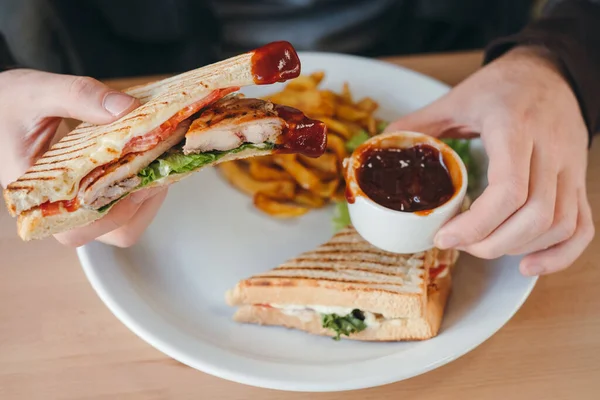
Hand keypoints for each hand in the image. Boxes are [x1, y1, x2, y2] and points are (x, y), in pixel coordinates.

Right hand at [0, 69, 166, 246]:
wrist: (2, 102)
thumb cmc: (8, 103)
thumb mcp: (38, 92)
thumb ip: (79, 96)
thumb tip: (127, 109)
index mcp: (36, 193)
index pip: (76, 229)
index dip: (113, 214)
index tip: (137, 182)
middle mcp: (61, 205)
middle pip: (111, 232)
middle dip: (141, 202)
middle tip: (157, 167)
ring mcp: (80, 200)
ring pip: (125, 221)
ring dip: (147, 195)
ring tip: (159, 161)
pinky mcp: (93, 189)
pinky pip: (125, 201)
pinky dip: (143, 184)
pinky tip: (150, 157)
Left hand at [387, 46, 594, 275]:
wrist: (550, 71)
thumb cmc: (502, 85)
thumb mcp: (456, 98)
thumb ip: (419, 124)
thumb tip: (382, 145)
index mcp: (515, 127)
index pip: (509, 189)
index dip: (476, 224)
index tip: (445, 236)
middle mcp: (550, 149)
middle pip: (535, 215)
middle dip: (492, 243)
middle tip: (459, 245)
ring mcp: (571, 167)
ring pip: (558, 224)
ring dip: (518, 248)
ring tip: (484, 248)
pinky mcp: (579, 180)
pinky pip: (581, 226)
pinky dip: (559, 254)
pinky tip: (528, 264)